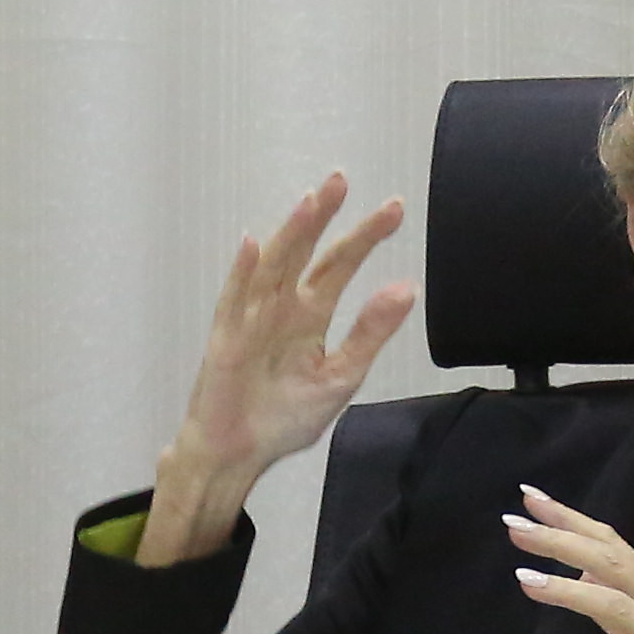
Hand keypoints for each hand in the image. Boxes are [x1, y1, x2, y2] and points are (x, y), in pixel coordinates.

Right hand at [140, 173, 414, 567]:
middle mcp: (281, 307)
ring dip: (290, 234)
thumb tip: (406, 289)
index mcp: (311, 314)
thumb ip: (370, 332)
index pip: (340, 265)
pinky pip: (234, 300)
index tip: (394, 209)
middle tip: (342, 180)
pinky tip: (253, 245)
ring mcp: (251, 318)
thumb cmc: (284, 418)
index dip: (365, 236)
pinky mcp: (226, 339)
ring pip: (273, 266)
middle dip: (324, 217)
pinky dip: (243, 272)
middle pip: (304, 252)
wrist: (241, 454)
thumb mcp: (341, 376)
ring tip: (311, 204)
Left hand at [507, 490, 633, 633]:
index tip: (531, 498)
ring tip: (525, 581)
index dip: (570, 519)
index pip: (610, 542)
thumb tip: (581, 572)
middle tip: (514, 526)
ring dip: (567, 591)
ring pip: (612, 603)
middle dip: (559, 540)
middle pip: (607, 560)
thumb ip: (618, 602)